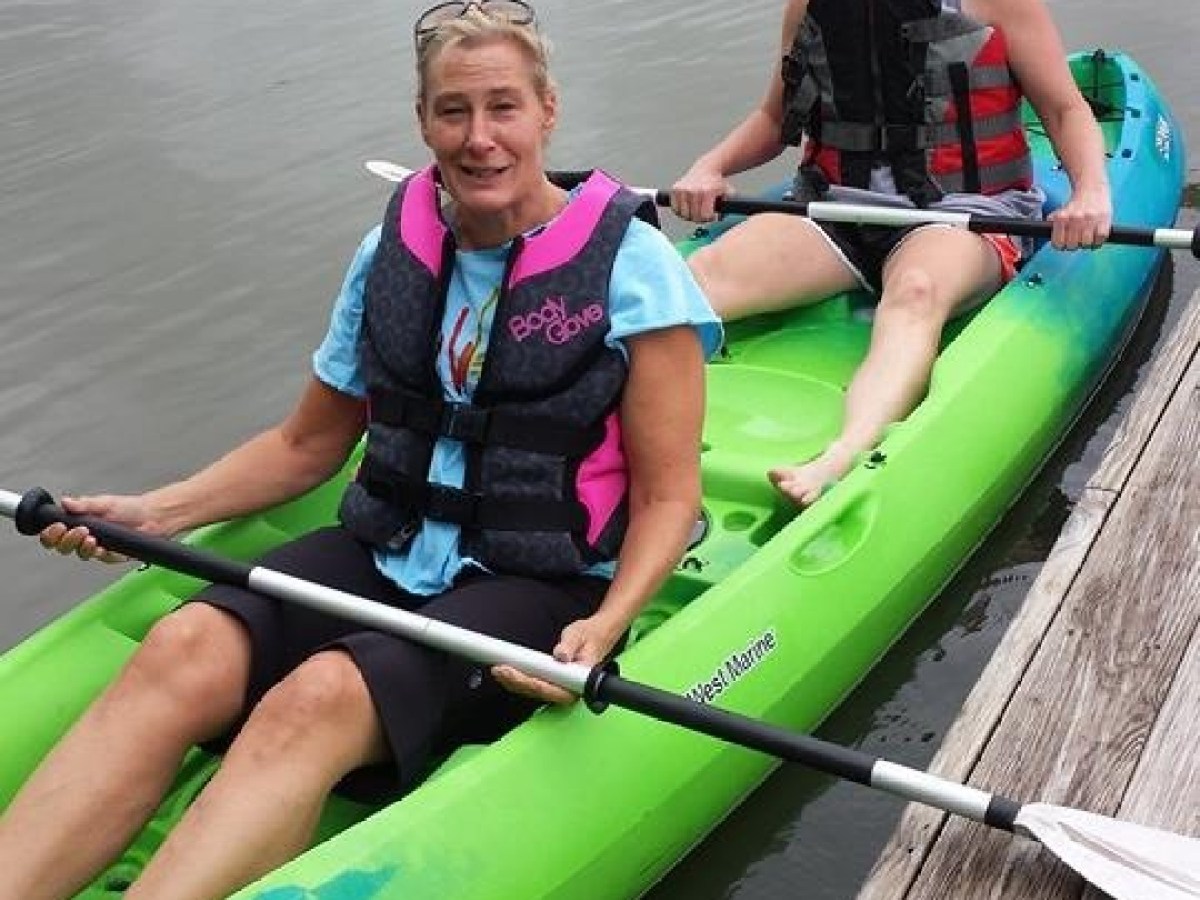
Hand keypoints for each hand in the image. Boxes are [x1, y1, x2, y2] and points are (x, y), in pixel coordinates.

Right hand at [38, 494, 167, 563]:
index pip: (56, 534)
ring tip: (91, 537)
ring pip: (81, 554)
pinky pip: (102, 558)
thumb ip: (84, 504)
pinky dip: (99, 553)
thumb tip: (65, 502)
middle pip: (63, 547)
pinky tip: (101, 547)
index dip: (52, 534)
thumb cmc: (130, 508)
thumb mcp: (104, 503)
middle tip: (79, 530)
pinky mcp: (113, 555)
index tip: (58, 526)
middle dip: (66, 540)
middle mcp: (86, 536)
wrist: (153, 516)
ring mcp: (98, 547)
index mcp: (79, 523)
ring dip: (82, 547)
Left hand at [492, 612, 626, 704]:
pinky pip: (533, 685)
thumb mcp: (580, 635)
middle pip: (539, 691)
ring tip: (497, 670)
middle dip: (517, 682)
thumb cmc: (590, 637)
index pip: (553, 688)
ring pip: (533, 691)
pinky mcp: (552, 682)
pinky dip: (518, 679)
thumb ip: (570, 645)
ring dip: (514, 682)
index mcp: (579, 681)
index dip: (533, 683)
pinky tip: (505, 672)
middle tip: (500, 669)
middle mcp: (568, 689)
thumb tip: (561, 656)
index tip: (516, 674)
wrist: (596, 636)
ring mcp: (559, 687)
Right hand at [670, 163, 732, 222]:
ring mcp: (682, 190)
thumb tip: (721, 216)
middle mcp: (693, 190)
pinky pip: (675, 209)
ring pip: (683, 215)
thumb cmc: (717, 183)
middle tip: (704, 214)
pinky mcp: (674, 189)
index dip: (710, 218)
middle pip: (694, 217)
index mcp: (707, 191)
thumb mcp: (728, 193)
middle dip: (700, 218)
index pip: (705, 216)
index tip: (712, 216)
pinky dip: (680, 211)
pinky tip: (688, 207)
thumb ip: (729, 205)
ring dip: (689, 216)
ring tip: (696, 211)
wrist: (706, 168)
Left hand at [1047, 184, 1111, 249]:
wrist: (1092, 188)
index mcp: (1062, 217)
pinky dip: (1098, 240)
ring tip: (1086, 238)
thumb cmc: (1075, 205)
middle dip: (1073, 245)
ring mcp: (1091, 219)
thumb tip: (1048, 235)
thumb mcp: (1059, 212)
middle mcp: (1075, 218)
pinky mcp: (1105, 219)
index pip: (1058, 243)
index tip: (1064, 242)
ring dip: (1086, 244)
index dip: (1061, 245)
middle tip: (1076, 240)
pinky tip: (1096, 236)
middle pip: (1072, 245)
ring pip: (1086, 243)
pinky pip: (1100, 237)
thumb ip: (1052, 223)